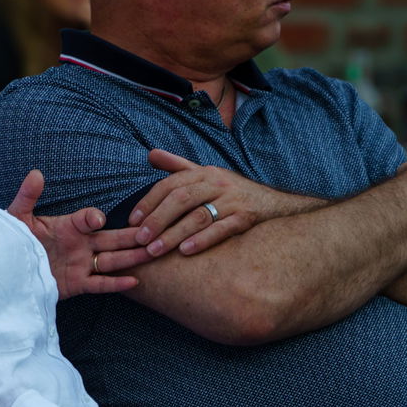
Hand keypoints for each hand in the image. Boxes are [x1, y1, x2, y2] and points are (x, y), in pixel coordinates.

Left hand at [6, 170, 149, 299]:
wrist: (9, 270)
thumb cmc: (14, 241)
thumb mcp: (17, 218)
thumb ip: (27, 197)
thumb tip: (35, 173)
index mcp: (69, 226)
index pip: (88, 219)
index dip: (92, 218)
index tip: (96, 220)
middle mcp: (80, 244)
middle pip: (112, 238)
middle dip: (131, 235)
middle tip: (152, 230)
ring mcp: (81, 264)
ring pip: (113, 259)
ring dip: (132, 256)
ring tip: (153, 252)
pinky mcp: (78, 283)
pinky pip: (101, 284)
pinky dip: (116, 283)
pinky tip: (134, 281)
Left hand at [127, 149, 298, 256]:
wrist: (274, 203)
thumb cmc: (232, 190)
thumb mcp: (206, 174)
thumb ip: (177, 166)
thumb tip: (150, 154)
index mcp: (203, 173)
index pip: (170, 185)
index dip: (149, 202)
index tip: (132, 221)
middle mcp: (217, 183)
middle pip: (181, 199)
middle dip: (157, 220)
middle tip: (138, 240)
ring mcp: (232, 201)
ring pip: (198, 216)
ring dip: (174, 234)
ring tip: (155, 251)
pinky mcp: (246, 218)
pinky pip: (222, 229)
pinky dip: (203, 240)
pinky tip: (185, 252)